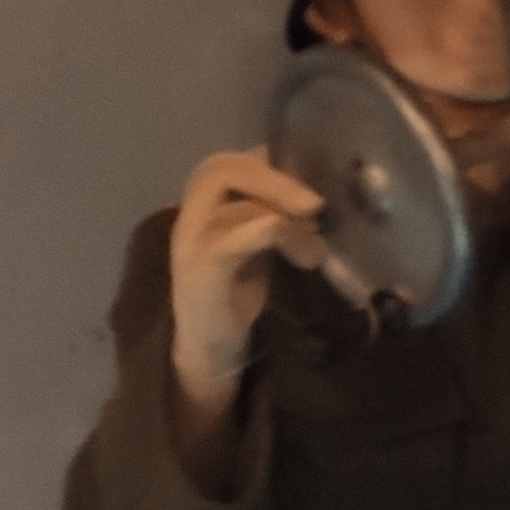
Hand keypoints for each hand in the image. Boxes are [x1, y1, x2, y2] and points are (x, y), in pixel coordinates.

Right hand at [169, 151, 326, 393]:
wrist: (207, 349)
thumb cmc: (234, 292)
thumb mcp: (256, 243)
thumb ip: (274, 213)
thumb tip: (320, 192)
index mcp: (202, 204)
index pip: (230, 160)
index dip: (272, 161)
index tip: (313, 179)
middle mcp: (190, 216)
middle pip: (221, 168)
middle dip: (276, 180)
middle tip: (317, 205)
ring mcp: (191, 245)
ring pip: (232, 205)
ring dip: (285, 219)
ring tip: (316, 247)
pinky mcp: (201, 275)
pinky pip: (231, 241)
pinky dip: (271, 235)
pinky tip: (304, 256)